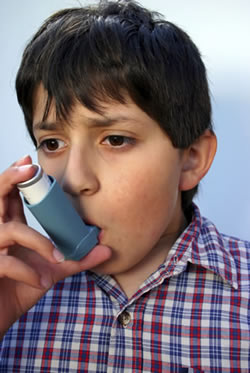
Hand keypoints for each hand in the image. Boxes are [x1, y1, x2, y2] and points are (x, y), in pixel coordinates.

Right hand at [0, 155, 110, 337]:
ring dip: (38, 243)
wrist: (1, 316)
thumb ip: (75, 259)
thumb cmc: (19, 288)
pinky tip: (40, 282)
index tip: (29, 162)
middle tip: (29, 169)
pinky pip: (7, 263)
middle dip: (10, 179)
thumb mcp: (51, 271)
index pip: (10, 196)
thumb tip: (106, 250)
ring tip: (56, 258)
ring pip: (11, 230)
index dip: (17, 177)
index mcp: (9, 227)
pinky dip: (28, 272)